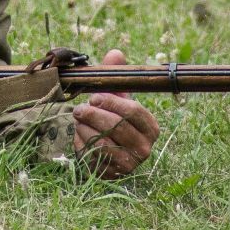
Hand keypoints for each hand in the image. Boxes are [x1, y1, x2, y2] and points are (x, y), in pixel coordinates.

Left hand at [74, 49, 159, 178]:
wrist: (109, 149)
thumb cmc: (115, 117)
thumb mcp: (119, 97)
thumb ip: (117, 75)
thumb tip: (115, 54)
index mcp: (151, 127)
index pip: (132, 111)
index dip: (111, 102)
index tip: (94, 96)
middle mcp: (144, 148)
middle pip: (116, 127)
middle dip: (93, 115)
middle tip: (79, 109)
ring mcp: (128, 164)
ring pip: (102, 143)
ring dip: (84, 129)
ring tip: (78, 120)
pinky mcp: (111, 175)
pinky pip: (91, 157)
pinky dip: (81, 144)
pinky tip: (78, 135)